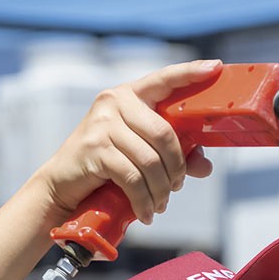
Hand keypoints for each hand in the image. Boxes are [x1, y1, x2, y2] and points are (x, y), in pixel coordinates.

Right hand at [40, 59, 222, 224]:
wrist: (62, 184)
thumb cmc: (105, 166)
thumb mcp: (141, 155)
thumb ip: (174, 156)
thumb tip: (205, 166)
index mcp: (130, 95)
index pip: (164, 79)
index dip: (190, 73)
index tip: (216, 67)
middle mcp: (115, 102)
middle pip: (165, 133)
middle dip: (177, 168)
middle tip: (176, 187)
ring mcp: (102, 124)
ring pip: (150, 160)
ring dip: (161, 190)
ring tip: (158, 205)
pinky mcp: (94, 149)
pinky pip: (133, 178)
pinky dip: (144, 201)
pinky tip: (145, 213)